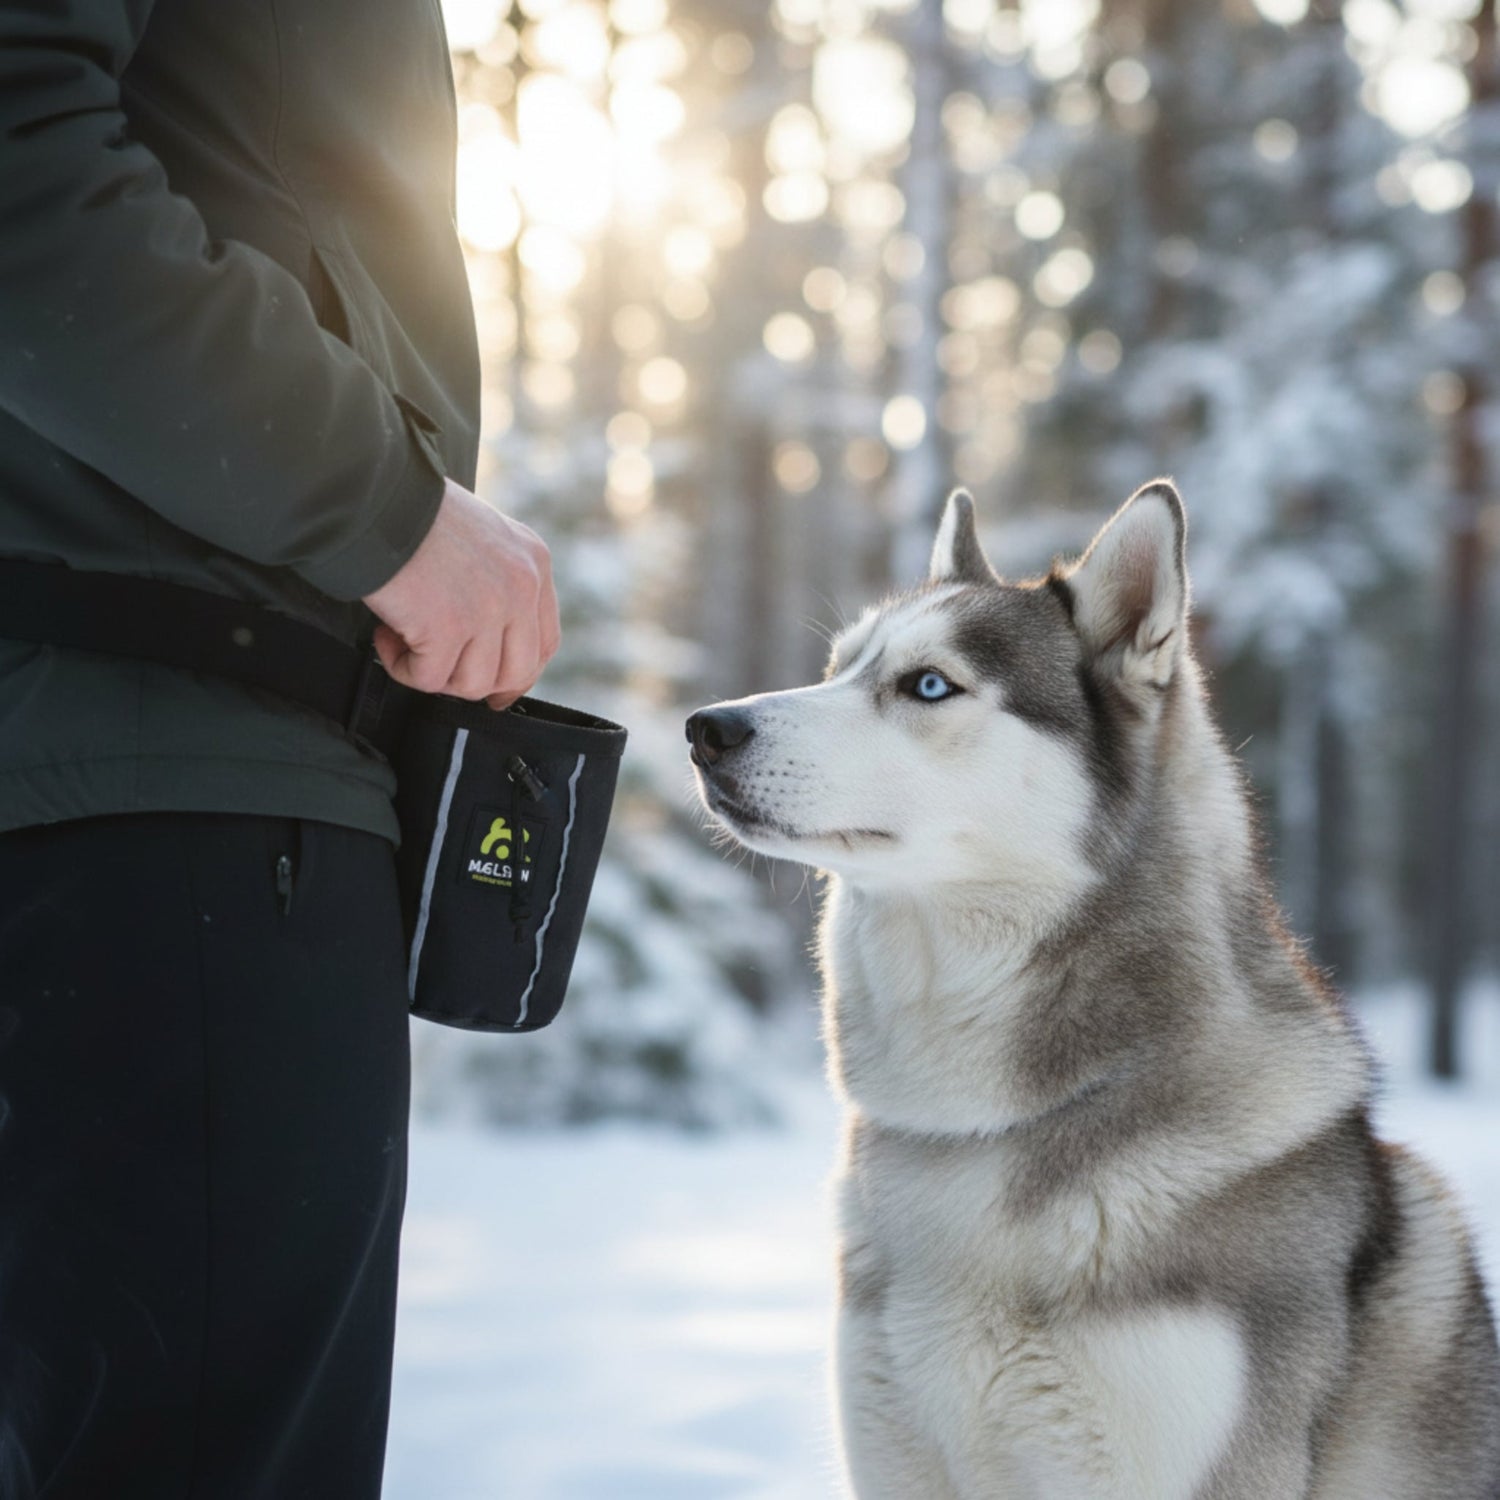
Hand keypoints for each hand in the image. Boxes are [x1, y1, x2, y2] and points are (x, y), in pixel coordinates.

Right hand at [362, 478, 559, 708]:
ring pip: (472, 683)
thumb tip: (492, 642)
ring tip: (405, 639)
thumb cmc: (414, 511)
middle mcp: (521, 586)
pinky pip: (428, 678)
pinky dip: (401, 666)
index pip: (546, 642)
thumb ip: (499, 582)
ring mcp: (488, 608)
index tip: (496, 690)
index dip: (518, 674)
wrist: (375, 496)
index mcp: (533, 562)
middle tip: (438, 668)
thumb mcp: (483, 537)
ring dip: (434, 672)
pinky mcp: (448, 627)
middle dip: (473, 682)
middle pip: (516, 672)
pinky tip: (387, 636)